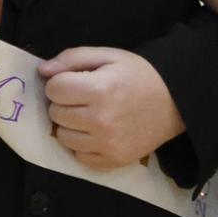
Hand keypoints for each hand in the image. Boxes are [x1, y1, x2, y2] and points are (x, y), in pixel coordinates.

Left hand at [38, 47, 183, 168]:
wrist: (174, 102)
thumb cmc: (138, 75)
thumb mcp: (108, 56)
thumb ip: (73, 58)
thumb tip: (42, 71)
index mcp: (100, 89)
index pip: (54, 89)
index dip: (61, 82)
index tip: (75, 81)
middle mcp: (101, 120)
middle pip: (55, 113)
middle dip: (64, 103)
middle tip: (83, 98)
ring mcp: (107, 144)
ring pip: (63, 136)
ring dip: (70, 125)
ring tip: (89, 115)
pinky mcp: (112, 160)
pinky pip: (78, 155)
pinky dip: (82, 144)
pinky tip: (97, 132)